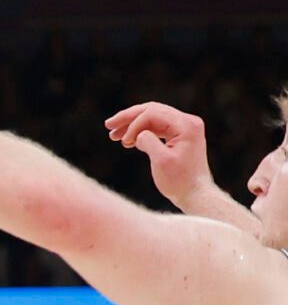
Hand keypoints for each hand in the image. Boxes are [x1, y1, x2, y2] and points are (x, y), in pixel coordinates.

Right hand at [106, 102, 220, 209]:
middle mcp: (188, 122)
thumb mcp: (161, 161)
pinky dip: (141, 132)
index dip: (134, 125)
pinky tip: (129, 141)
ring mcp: (185, 128)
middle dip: (129, 118)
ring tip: (114, 135)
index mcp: (186, 125)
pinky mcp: (180, 136)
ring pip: (153, 118)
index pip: (153, 113)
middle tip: (108, 125)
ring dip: (133, 125)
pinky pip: (157, 127)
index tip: (124, 142)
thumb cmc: (180, 181)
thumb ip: (148, 142)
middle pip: (153, 110)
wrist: (195, 194)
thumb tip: (137, 135)